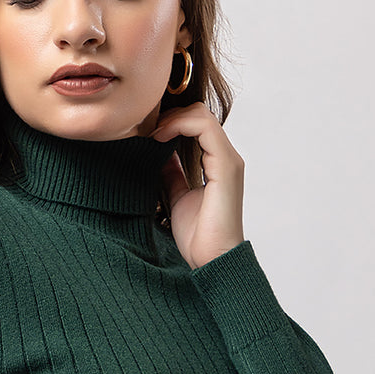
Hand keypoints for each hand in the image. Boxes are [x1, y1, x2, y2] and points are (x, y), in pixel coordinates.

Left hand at [151, 101, 245, 271]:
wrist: (211, 260)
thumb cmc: (197, 236)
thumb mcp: (175, 196)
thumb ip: (172, 172)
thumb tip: (157, 153)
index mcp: (217, 163)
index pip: (197, 123)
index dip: (171, 120)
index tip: (147, 133)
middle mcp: (226, 158)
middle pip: (199, 113)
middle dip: (170, 115)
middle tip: (146, 130)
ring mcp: (228, 161)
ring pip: (202, 115)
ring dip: (172, 118)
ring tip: (152, 134)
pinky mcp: (226, 167)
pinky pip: (204, 129)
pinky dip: (179, 126)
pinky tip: (160, 139)